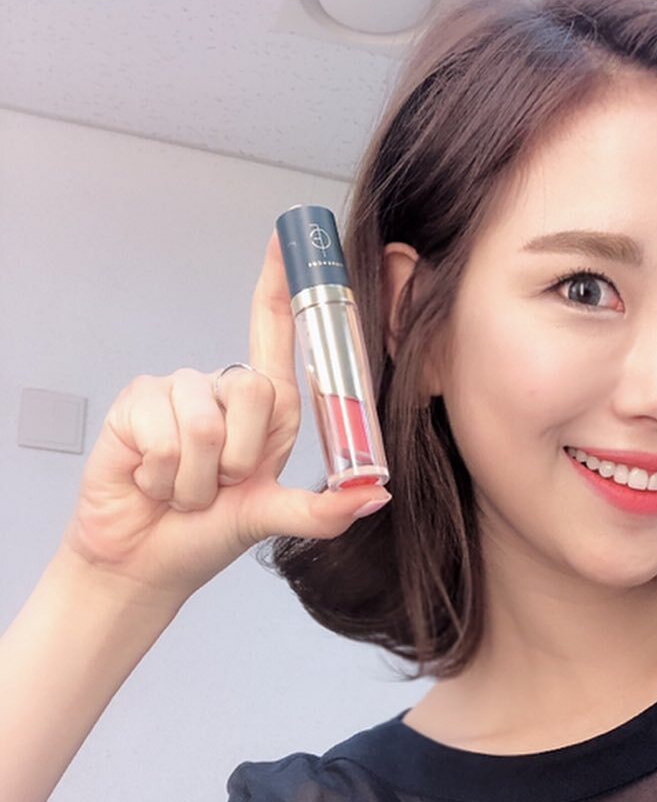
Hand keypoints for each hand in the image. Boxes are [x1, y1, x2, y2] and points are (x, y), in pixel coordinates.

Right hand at [59, 231, 390, 606]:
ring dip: (197, 478)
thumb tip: (376, 496)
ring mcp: (177, 393)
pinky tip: (152, 481)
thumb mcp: (273, 519)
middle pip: (253, 391)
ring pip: (206, 424)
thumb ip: (324, 510)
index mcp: (268, 411)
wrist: (144, 560)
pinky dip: (162, 476)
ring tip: (183, 489)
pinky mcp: (135, 404)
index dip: (280, 288)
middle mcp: (224, 393)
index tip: (287, 240)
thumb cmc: (206, 535)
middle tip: (219, 486)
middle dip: (239, 460)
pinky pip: (163, 435)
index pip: (274, 335)